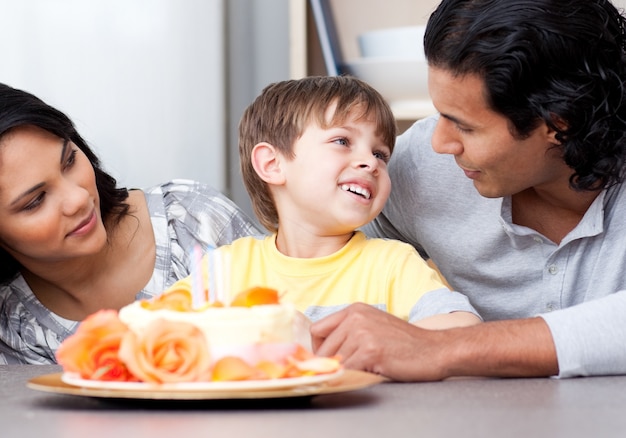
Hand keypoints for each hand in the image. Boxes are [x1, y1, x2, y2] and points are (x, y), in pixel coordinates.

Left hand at [311, 303, 558, 380]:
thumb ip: (348, 333)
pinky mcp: (370, 350)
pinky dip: (356, 377)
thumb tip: (320, 354)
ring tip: (368, 368)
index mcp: (354, 310)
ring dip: (348, 371)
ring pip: (335, 362)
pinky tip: (373, 371)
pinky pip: (348, 370)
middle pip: (322, 348)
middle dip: (331, 364)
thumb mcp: (373, 326)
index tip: (327, 360)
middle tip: (351, 369)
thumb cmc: (405, 343)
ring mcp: (362, 333)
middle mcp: (355, 317)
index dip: (318, 349)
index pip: (316, 330)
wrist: (435, 349)